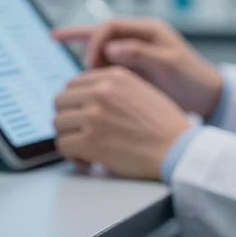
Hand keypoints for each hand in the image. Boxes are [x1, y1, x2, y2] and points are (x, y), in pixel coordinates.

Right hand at [53, 18, 223, 119]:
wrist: (208, 98)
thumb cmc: (194, 79)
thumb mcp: (170, 64)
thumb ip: (141, 53)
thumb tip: (112, 48)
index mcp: (149, 30)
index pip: (111, 26)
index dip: (95, 40)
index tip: (91, 63)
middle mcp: (139, 38)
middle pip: (101, 34)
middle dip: (80, 42)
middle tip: (70, 60)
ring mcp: (135, 54)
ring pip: (101, 51)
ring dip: (88, 61)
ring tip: (80, 78)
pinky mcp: (133, 70)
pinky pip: (107, 67)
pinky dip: (95, 74)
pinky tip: (85, 84)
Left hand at [53, 67, 190, 179]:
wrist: (177, 149)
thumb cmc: (165, 126)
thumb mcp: (141, 90)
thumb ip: (114, 88)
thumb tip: (87, 96)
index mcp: (113, 77)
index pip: (73, 83)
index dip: (75, 102)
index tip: (80, 114)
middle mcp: (101, 92)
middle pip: (60, 101)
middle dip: (68, 118)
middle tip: (79, 131)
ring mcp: (94, 116)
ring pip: (58, 123)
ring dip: (69, 137)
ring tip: (84, 147)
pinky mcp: (91, 141)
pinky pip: (63, 145)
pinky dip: (72, 155)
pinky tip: (87, 159)